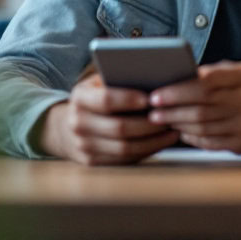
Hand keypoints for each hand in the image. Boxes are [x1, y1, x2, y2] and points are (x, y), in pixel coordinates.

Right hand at [39, 74, 178, 164]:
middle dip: (149, 124)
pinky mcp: (92, 162)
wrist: (69, 126)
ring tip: (172, 131)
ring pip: (124, 148)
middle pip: (119, 128)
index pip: (106, 100)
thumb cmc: (96, 97)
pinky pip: (124, 160)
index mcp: (80, 97)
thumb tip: (154, 78)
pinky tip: (161, 142)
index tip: (150, 98)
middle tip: (170, 117)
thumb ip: (119, 79)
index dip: (129, 100)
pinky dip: (145, 151)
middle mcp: (77, 123)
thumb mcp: (100, 83)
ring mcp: (83, 145)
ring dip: (152, 141)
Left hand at [147, 61, 240, 152]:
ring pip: (203, 125)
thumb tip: (181, 76)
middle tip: (152, 109)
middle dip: (171, 108)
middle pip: (201, 105)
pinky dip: (191, 137)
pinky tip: (180, 132)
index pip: (206, 81)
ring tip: (161, 120)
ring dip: (177, 123)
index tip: (158, 92)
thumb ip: (215, 72)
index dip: (178, 89)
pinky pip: (210, 141)